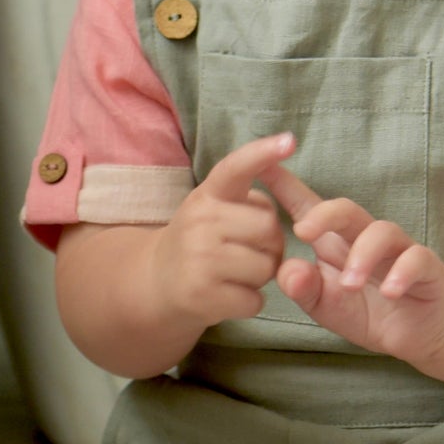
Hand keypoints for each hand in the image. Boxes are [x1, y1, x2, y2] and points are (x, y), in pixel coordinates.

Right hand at [150, 132, 294, 332]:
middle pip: (269, 229)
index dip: (263, 153)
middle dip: (273, 244)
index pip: (235, 167)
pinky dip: (250, 302)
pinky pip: (255, 300)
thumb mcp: (210, 208)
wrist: (154, 283)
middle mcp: (200, 222)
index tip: (289, 141)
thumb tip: (272, 208)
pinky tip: (229, 294)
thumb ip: (242, 200)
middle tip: (253, 251)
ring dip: (262, 276)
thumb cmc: (198, 241)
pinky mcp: (202, 296)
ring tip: (238, 273)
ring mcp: (199, 260)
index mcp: (207, 195)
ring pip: (266, 268)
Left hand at [258, 161, 443, 366]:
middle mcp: (365, 237)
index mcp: (334, 241)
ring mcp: (398, 250)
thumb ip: (301, 287)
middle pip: (347, 209)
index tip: (260, 164)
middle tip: (302, 232)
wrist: (414, 332)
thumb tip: (288, 271)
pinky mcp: (427, 268)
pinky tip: (389, 292)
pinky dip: (402, 273)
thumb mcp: (322, 303)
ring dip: (362, 256)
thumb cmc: (362, 310)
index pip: (307, 206)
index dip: (284, 184)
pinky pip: (417, 259)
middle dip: (324, 214)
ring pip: (382, 232)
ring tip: (349, 285)